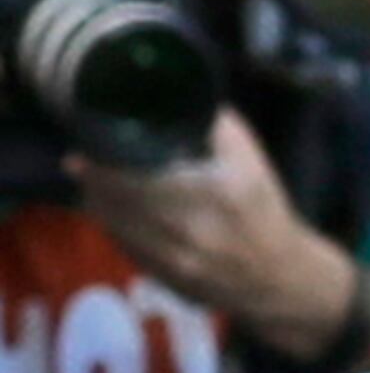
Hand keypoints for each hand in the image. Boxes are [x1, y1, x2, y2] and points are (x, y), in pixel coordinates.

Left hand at [76, 111, 355, 349]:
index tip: (90, 143)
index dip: (105, 159)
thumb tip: (176, 88)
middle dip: (93, 179)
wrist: (284, 283)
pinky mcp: (172, 283)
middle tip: (82, 161)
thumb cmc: (265, 215)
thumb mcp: (250, 161)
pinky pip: (127, 250)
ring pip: (116, 227)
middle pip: (118, 201)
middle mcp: (194, 233)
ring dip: (98, 204)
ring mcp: (180, 264)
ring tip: (92, 185)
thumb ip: (213, 122)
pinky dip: (114, 229)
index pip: (139, 174)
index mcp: (214, 195)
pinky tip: (113, 214)